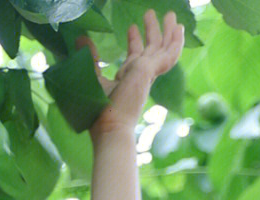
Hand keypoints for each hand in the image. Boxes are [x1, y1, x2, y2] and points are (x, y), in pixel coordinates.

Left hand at [82, 9, 184, 137]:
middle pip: (150, 48)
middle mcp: (140, 75)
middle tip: (150, 13)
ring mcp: (147, 74)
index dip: (134, 40)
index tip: (132, 28)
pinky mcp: (151, 72)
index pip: (134, 56)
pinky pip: (169, 55)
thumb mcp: (93, 77)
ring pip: (162, 48)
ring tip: (168, 14)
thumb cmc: (99, 110)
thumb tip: (80, 39)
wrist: (110, 126)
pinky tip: (179, 28)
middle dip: (152, 31)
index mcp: (128, 79)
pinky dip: (176, 42)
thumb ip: (90, 59)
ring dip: (166, 31)